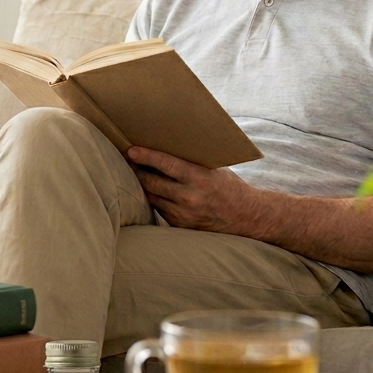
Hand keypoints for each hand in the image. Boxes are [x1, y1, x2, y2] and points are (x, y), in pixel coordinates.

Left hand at [126, 145, 262, 235]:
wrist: (246, 217)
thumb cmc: (228, 187)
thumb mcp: (214, 169)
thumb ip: (191, 163)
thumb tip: (164, 146)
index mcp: (199, 178)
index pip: (166, 164)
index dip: (146, 156)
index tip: (130, 150)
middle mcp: (189, 197)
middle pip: (151, 182)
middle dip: (137, 169)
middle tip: (126, 159)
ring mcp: (183, 214)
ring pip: (151, 196)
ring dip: (142, 184)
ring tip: (134, 172)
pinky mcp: (180, 225)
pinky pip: (158, 209)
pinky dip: (153, 198)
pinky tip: (150, 189)